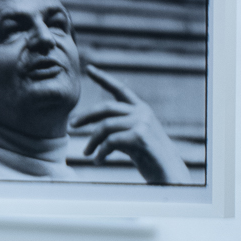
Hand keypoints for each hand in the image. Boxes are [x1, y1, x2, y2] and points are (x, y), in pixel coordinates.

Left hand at [70, 65, 191, 184]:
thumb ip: (118, 126)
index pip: (120, 89)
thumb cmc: (148, 156)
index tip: (89, 68)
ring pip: (104, 127)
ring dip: (92, 142)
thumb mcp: (132, 135)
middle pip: (105, 108)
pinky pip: (110, 142)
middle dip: (85, 116)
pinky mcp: (140, 136)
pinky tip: (98, 160)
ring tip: (87, 153)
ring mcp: (142, 122)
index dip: (104, 78)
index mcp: (140, 108)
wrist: (168, 171)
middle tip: (71, 126)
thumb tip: (93, 126)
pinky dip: (100, 152)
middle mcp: (142, 112)